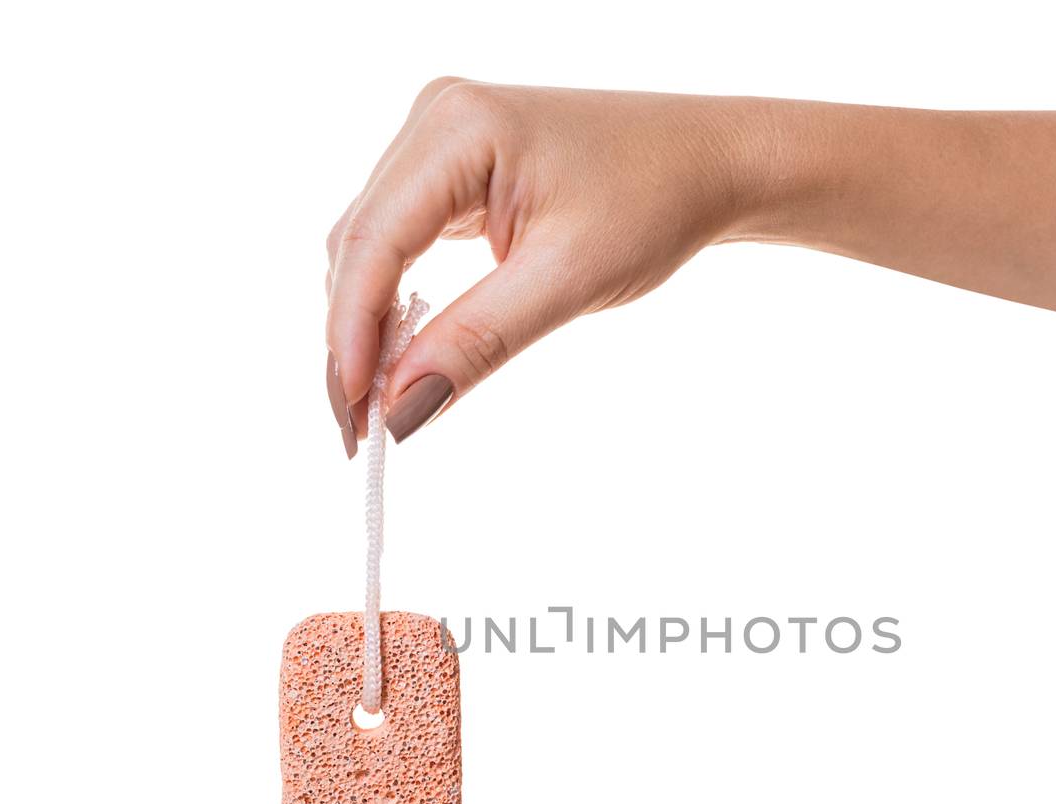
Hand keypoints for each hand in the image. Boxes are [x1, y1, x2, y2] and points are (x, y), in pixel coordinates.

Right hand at [324, 81, 769, 448]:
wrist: (705, 162)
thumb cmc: (653, 202)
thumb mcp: (567, 282)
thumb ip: (476, 342)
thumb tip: (402, 409)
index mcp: (458, 128)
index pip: (372, 243)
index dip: (350, 335)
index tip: (354, 412)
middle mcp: (434, 120)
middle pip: (357, 246)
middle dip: (350, 341)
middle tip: (358, 430)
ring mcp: (438, 140)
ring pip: (368, 247)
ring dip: (366, 326)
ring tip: (377, 405)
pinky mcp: (450, 167)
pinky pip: (398, 240)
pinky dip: (394, 300)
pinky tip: (402, 354)